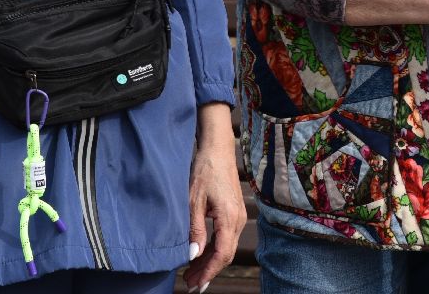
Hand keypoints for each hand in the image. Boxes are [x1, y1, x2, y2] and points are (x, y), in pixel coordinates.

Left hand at [184, 104, 243, 292]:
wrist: (218, 149)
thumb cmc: (205, 170)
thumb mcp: (194, 200)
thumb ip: (195, 229)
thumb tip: (193, 254)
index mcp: (230, 218)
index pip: (222, 254)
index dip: (208, 272)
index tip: (195, 284)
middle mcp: (238, 220)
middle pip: (225, 255)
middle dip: (208, 272)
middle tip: (190, 284)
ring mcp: (238, 216)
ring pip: (226, 247)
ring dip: (210, 262)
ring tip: (192, 273)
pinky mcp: (234, 213)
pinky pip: (226, 238)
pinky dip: (214, 250)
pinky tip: (201, 254)